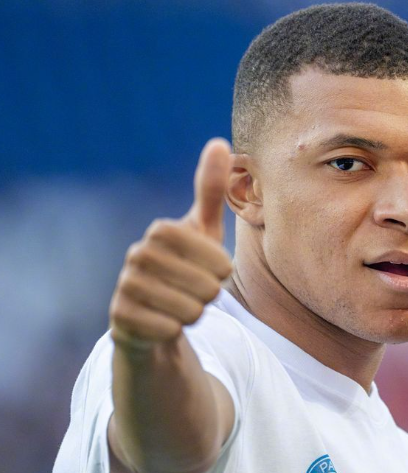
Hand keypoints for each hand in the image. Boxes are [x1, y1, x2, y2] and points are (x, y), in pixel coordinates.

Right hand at [109, 138, 232, 348]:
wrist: (154, 311)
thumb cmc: (186, 266)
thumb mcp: (204, 230)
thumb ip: (212, 190)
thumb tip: (219, 141)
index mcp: (160, 231)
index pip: (214, 256)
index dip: (222, 268)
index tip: (216, 269)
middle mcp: (136, 255)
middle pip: (205, 286)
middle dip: (210, 294)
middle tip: (197, 290)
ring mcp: (125, 287)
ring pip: (189, 311)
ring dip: (195, 313)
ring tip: (182, 305)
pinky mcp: (119, 320)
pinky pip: (168, 332)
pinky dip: (175, 331)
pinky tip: (165, 323)